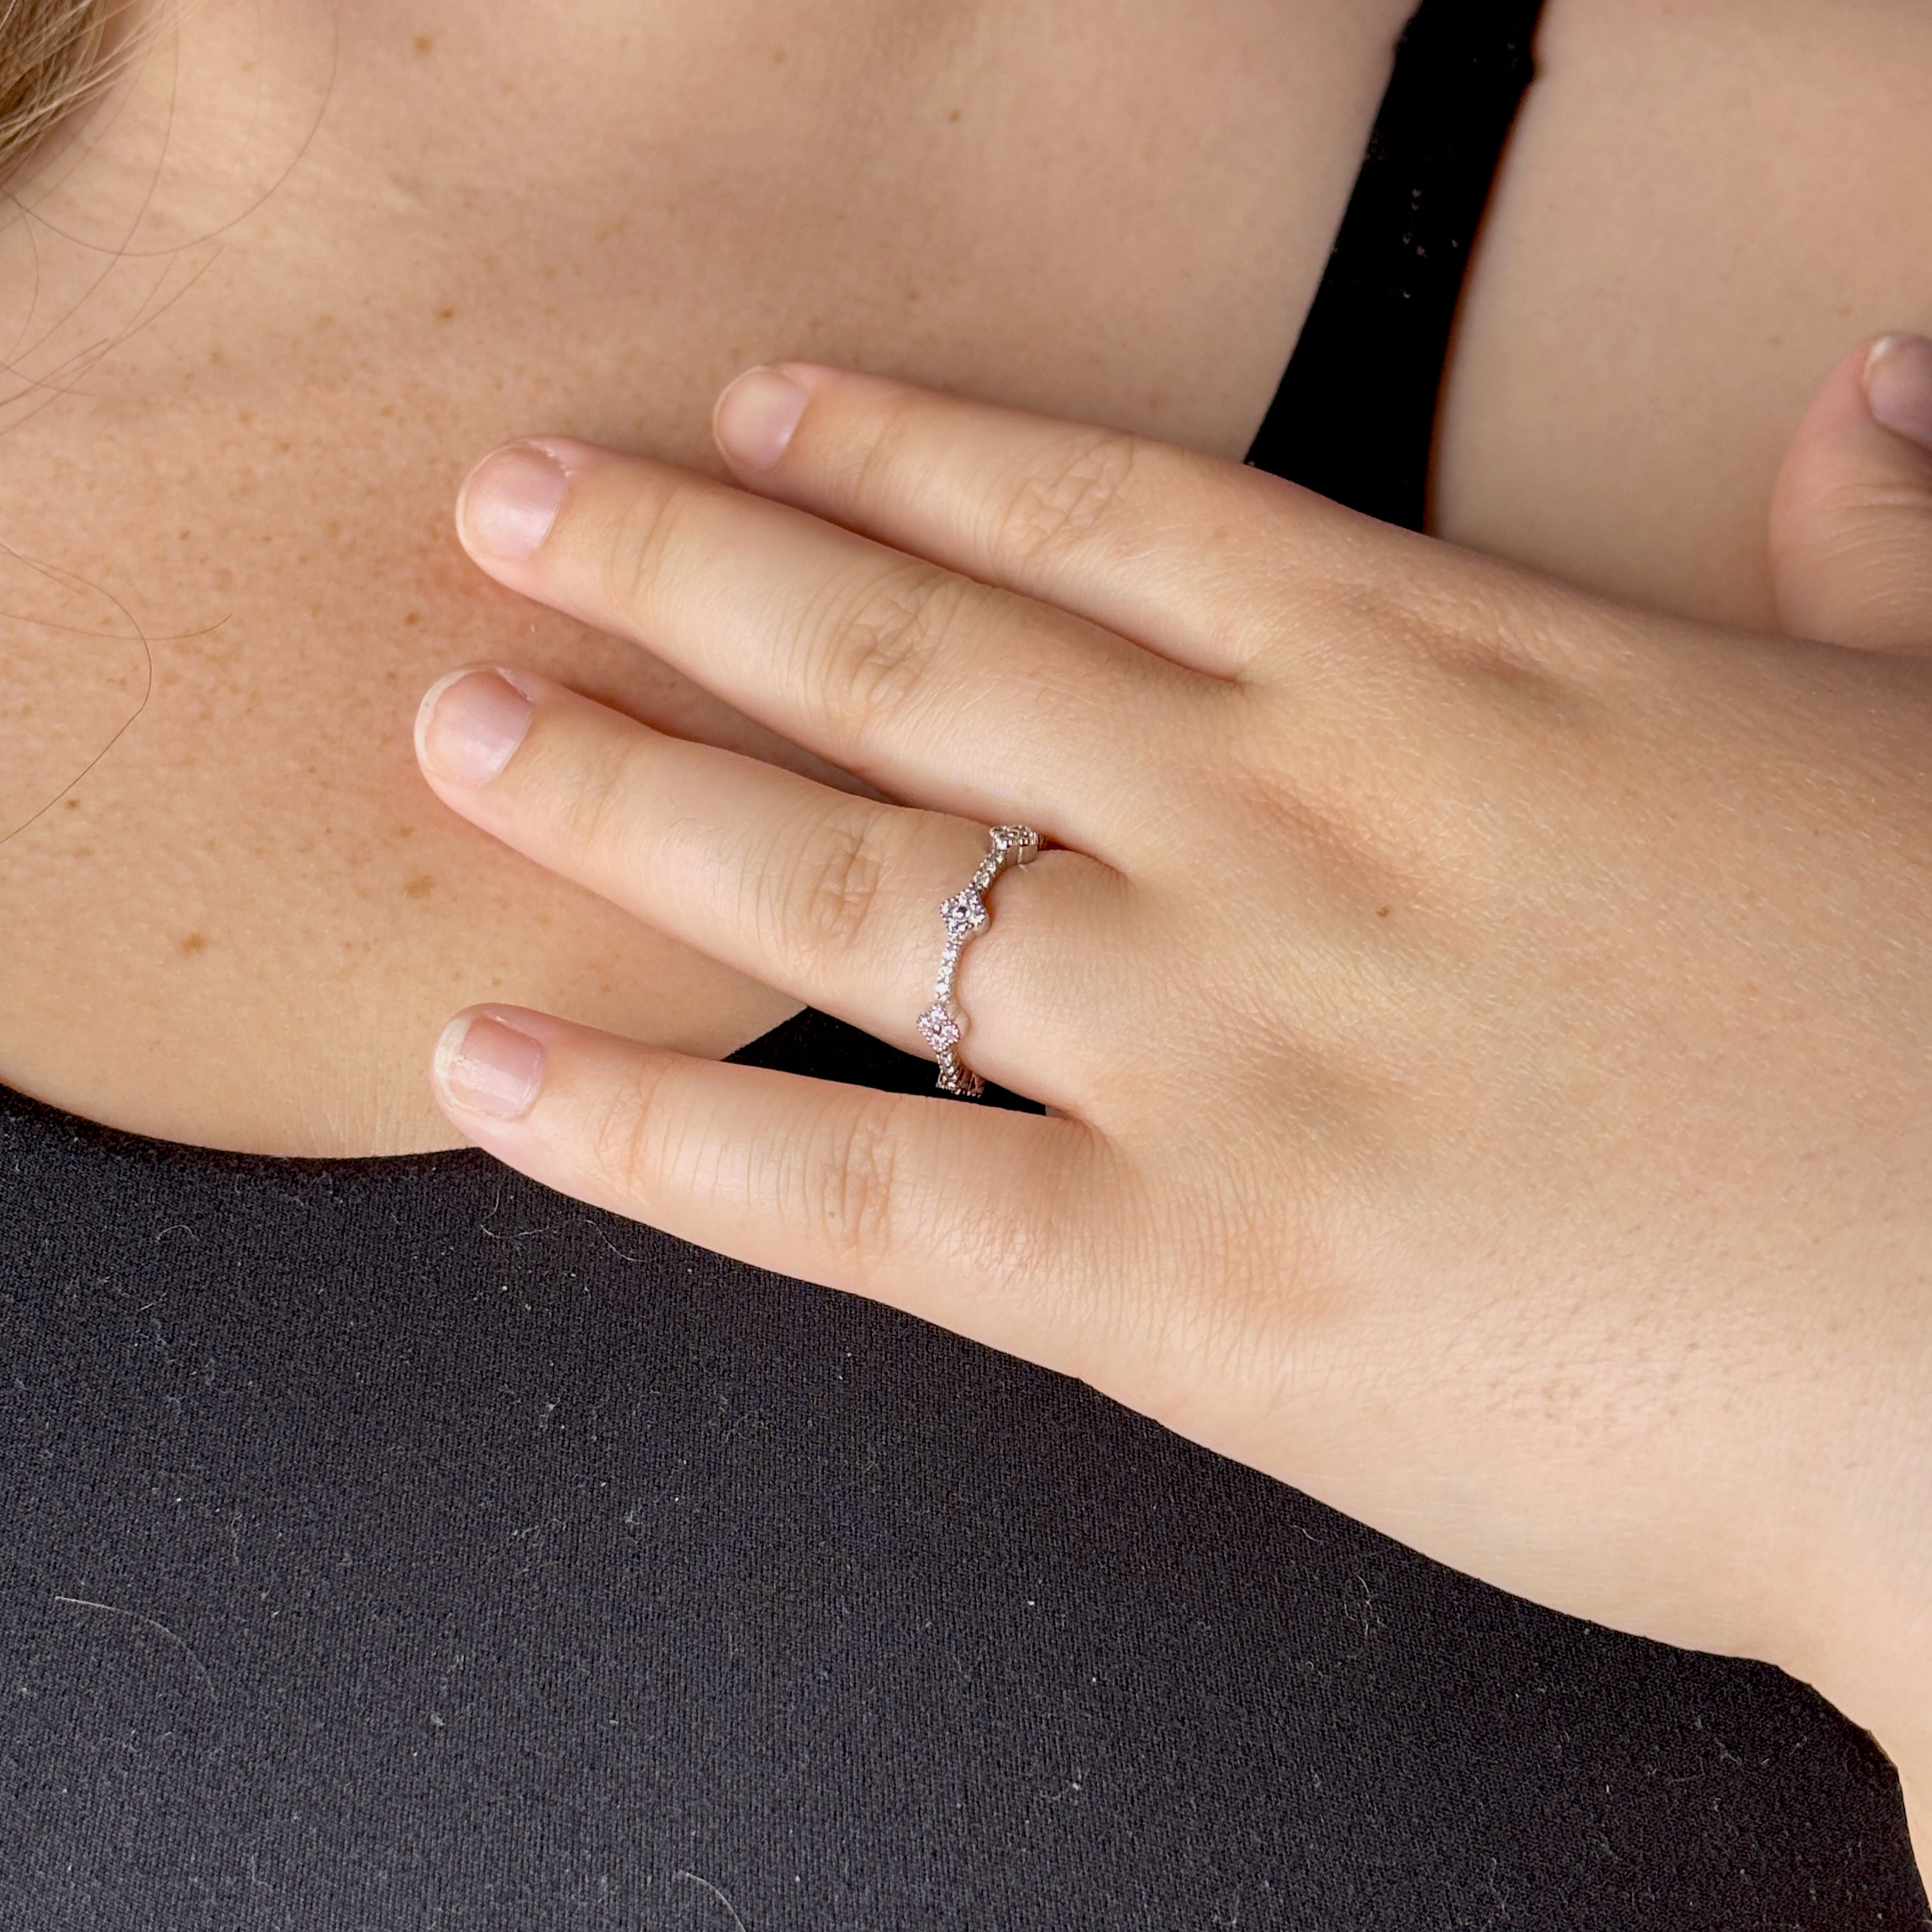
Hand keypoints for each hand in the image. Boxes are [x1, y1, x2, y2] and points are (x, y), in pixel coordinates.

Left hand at [413, 357, 1931, 1869]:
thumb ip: (1860, 556)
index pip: (1108, 513)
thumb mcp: (1927, 737)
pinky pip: (851, 1191)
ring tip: (462, 724)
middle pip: (906, 653)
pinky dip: (652, 1135)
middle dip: (679, 564)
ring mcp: (1218, 1048)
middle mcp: (1291, 828)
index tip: (752, 412)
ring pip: (841, 875)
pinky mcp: (1183, 1286)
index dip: (905, 451)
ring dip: (620, 788)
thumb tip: (1876, 390)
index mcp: (1457, 681)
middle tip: (505, 511)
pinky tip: (493, 1076)